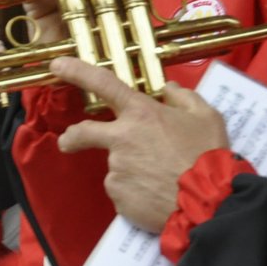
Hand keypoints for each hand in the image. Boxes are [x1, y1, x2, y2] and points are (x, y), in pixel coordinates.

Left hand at [54, 57, 229, 230]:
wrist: (209, 200)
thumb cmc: (209, 155)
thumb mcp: (206, 117)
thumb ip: (184, 98)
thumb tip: (168, 89)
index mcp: (141, 114)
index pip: (103, 84)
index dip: (77, 71)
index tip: (57, 65)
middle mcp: (120, 139)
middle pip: (81, 133)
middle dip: (72, 138)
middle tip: (70, 143)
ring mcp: (116, 168)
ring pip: (117, 166)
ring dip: (132, 171)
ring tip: (161, 180)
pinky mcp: (118, 195)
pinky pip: (123, 191)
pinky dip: (136, 193)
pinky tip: (157, 195)